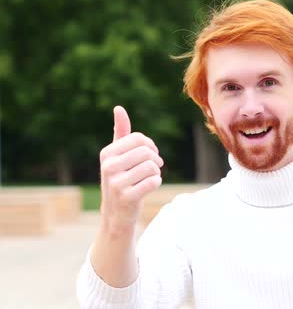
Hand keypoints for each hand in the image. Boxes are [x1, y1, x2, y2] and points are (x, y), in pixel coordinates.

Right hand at [99, 106, 163, 232]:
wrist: (116, 214)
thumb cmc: (120, 179)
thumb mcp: (117, 156)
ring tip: (149, 178)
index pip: (138, 138)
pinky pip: (154, 181)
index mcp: (107, 153)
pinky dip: (156, 183)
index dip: (151, 145)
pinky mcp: (127, 197)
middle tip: (154, 167)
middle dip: (155, 159)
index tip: (151, 154)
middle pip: (146, 152)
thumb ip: (121, 133)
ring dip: (156, 172)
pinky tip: (149, 187)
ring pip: (151, 166)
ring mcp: (116, 183)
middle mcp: (108, 166)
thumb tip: (119, 108)